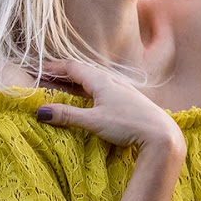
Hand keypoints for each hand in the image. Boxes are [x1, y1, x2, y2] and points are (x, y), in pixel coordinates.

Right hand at [34, 59, 184, 154]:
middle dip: (64, 74)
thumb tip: (41, 112)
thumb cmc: (128, 124)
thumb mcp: (94, 121)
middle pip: (83, 71)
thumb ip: (67, 115)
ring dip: (78, 81)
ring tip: (65, 87)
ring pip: (95, 79)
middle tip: (48, 78)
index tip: (40, 70)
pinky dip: (90, 90)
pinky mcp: (129, 100)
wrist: (161, 134)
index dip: (55, 67)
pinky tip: (91, 99)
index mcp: (101, 80)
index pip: (73, 67)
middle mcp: (112, 80)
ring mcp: (122, 89)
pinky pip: (104, 88)